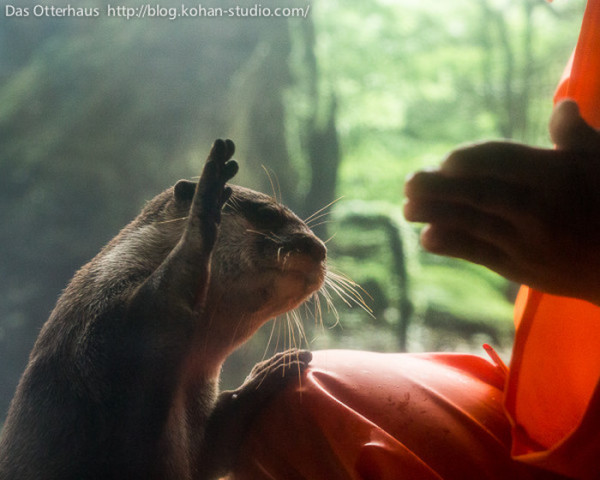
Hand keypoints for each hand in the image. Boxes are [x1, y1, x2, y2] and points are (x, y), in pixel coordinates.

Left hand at [403, 100, 599, 304]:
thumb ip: (576, 136)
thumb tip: (563, 104)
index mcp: (555, 176)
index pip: (501, 162)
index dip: (468, 161)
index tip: (446, 162)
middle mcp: (538, 209)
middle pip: (478, 194)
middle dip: (438, 189)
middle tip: (408, 184)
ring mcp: (527, 242)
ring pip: (473, 225)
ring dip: (435, 216)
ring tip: (406, 209)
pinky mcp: (521, 269)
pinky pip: (480, 256)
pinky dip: (452, 246)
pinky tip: (427, 238)